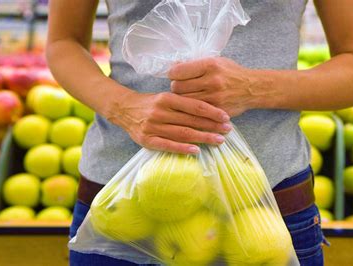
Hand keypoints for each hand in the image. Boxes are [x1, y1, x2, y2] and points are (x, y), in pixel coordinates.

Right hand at [108, 91, 231, 153]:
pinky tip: (197, 151)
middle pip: (191, 120)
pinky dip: (182, 149)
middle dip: (212, 126)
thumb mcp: (166, 96)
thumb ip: (184, 102)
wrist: (124, 109)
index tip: (226, 117)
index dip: (212, 111)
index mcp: (167, 98)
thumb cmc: (152, 103)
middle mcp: (160, 112)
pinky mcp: (147, 140)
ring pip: (183, 133)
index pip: (195, 106)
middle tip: (228, 130)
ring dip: (203, 138)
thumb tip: (210, 109)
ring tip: (219, 140)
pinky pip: (168, 145)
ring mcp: (153, 127)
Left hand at [168, 57, 255, 116]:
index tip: (176, 75)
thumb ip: (194, 64)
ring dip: (183, 99)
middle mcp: (212, 81)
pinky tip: (195, 106)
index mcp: (210, 65)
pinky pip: (195, 112)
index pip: (177, 72)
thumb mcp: (215, 61)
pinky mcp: (216, 111)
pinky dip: (192, 109)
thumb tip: (173, 67)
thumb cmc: (231, 73)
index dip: (173, 74)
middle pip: (177, 88)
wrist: (252, 88)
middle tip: (183, 87)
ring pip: (184, 101)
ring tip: (189, 96)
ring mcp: (215, 98)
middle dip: (177, 87)